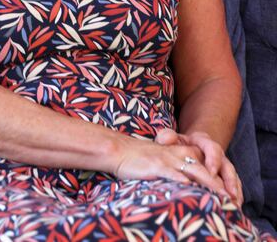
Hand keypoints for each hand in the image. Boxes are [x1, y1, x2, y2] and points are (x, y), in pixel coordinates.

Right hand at [113, 136, 228, 199]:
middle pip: (204, 168)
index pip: (203, 163)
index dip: (217, 177)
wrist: (117, 149)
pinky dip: (186, 182)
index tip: (228, 193)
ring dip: (211, 185)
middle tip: (232, 198)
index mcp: (177, 151)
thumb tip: (184, 180)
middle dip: (219, 184)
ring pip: (195, 172)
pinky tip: (194, 191)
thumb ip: (173, 165)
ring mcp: (167, 159)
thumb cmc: (136, 157)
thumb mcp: (158, 157)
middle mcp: (176, 154)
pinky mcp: (157, 166)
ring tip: (223, 198)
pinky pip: (175, 174)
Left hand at [155, 128, 242, 206]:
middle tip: (228, 194)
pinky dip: (236, 196)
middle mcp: (217, 155)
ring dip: (234, 191)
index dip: (213, 160)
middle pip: (227, 166)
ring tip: (235, 204)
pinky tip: (235, 206)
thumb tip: (166, 138)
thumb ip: (167, 136)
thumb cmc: (176, 145)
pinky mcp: (225, 178)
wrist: (184, 146)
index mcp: (204, 143)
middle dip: (229, 181)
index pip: (213, 149)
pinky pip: (234, 186)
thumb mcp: (170, 138)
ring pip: (233, 178)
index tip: (211, 173)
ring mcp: (223, 167)